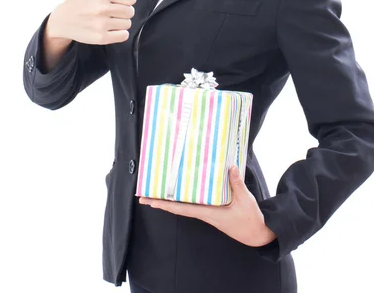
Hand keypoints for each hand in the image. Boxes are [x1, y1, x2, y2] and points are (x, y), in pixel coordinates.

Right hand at [50, 0, 136, 44]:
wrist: (62, 21)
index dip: (127, 0)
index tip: (118, 1)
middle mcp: (102, 8)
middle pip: (130, 11)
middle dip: (124, 12)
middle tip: (113, 12)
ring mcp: (101, 24)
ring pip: (127, 23)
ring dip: (121, 23)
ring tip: (110, 20)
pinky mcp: (100, 38)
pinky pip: (123, 36)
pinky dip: (120, 34)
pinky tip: (110, 30)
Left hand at [139, 165, 276, 246]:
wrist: (257, 234)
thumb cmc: (250, 220)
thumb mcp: (245, 200)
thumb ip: (236, 183)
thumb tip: (230, 167)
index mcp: (209, 213)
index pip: (182, 209)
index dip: (165, 204)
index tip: (151, 201)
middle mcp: (205, 213)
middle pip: (178, 208)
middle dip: (161, 203)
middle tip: (144, 197)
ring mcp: (208, 213)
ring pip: (185, 206)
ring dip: (171, 200)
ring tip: (158, 193)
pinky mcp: (213, 211)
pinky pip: (195, 204)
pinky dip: (186, 198)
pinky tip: (183, 192)